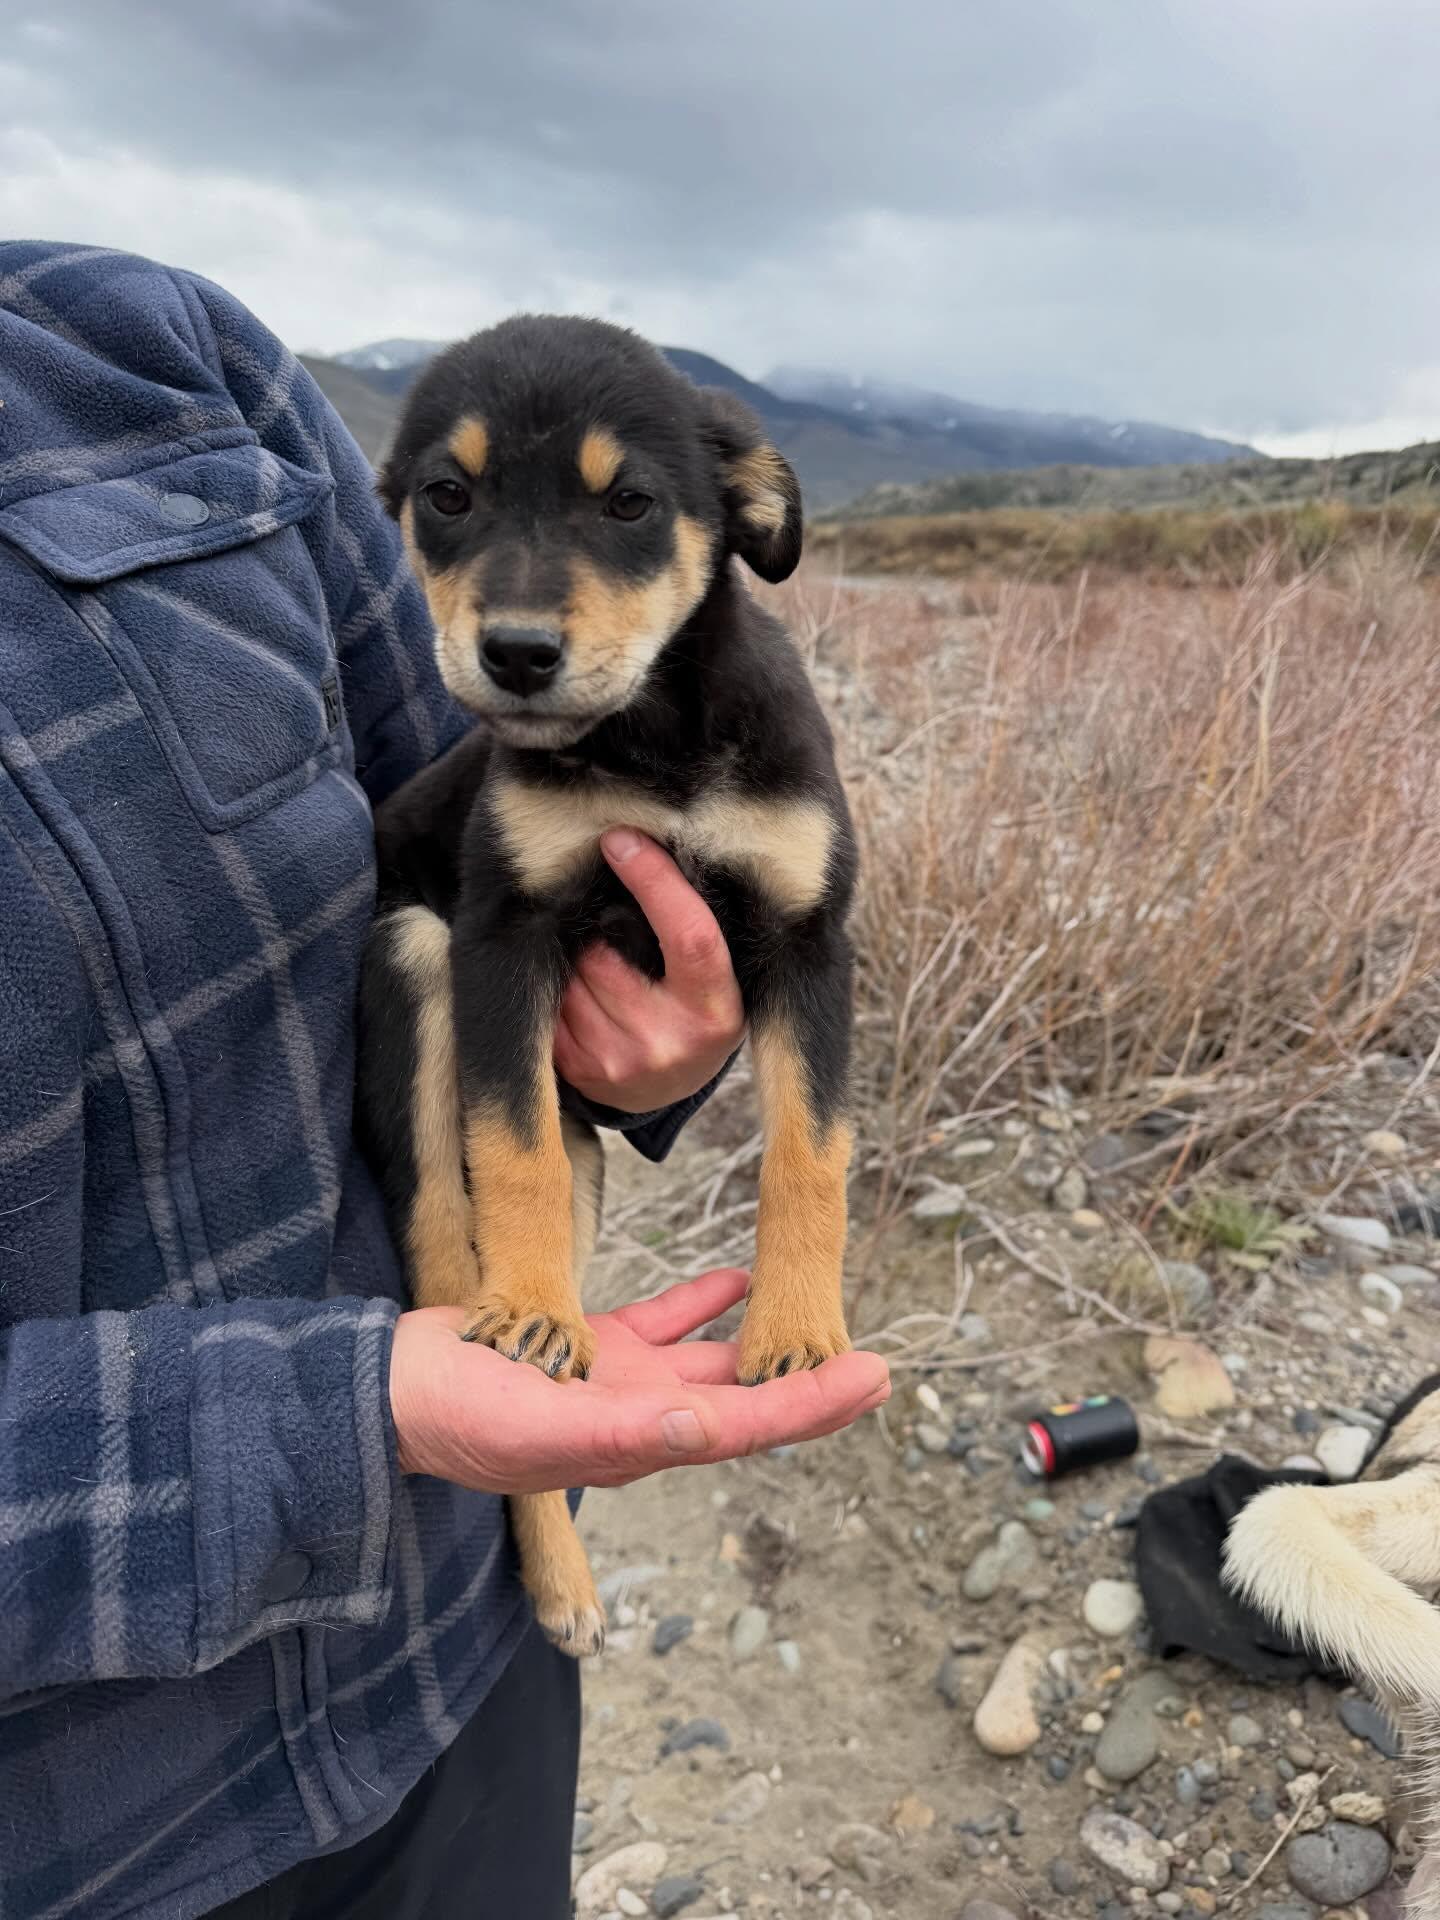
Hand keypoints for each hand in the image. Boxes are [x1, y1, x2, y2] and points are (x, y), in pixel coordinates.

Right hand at [389, 1268, 889, 1491]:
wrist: (388, 1392)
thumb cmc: (456, 1418)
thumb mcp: (541, 1430)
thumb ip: (624, 1432)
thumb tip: (709, 1429)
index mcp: (640, 1440)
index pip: (749, 1425)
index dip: (814, 1403)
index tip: (874, 1377)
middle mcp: (641, 1417)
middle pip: (746, 1401)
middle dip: (811, 1383)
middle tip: (878, 1365)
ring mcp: (618, 1382)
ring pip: (711, 1364)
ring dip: (763, 1348)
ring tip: (818, 1321)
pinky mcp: (589, 1347)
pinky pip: (663, 1325)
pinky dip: (701, 1304)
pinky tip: (736, 1278)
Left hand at [553, 828, 744, 1112]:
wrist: (675, 1089)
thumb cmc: (696, 1011)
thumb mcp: (715, 975)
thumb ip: (688, 925)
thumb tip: (635, 847)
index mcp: (715, 1007)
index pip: (689, 933)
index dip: (654, 881)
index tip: (621, 839)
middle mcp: (671, 1041)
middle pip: (605, 955)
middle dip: (599, 940)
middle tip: (614, 947)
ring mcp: (624, 1062)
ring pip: (571, 980)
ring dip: (577, 968)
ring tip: (604, 982)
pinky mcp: (585, 1074)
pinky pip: (552, 1010)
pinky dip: (562, 998)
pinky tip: (585, 1007)